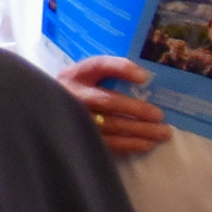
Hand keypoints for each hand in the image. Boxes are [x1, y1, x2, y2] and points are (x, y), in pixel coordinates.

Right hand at [55, 55, 172, 155]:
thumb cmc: (80, 91)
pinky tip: (145, 145)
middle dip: (137, 109)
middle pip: (108, 101)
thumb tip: (146, 79)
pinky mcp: (80, 138)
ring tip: (161, 133)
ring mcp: (75, 118)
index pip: (100, 65)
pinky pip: (108, 143)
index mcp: (77, 74)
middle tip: (159, 116)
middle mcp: (74, 94)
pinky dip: (129, 145)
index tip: (144, 77)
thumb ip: (110, 74)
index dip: (122, 69)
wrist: (50, 110)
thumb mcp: (87, 76)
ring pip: (111, 125)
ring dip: (139, 131)